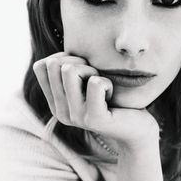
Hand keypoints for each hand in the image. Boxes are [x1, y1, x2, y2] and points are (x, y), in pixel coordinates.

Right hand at [33, 52, 158, 148]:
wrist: (138, 130)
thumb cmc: (115, 99)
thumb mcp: (87, 83)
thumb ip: (70, 70)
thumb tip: (62, 51)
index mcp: (55, 103)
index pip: (41, 66)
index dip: (64, 58)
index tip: (83, 70)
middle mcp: (60, 112)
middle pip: (54, 64)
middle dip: (79, 62)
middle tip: (96, 78)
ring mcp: (75, 117)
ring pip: (69, 70)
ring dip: (93, 71)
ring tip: (104, 87)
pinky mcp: (94, 119)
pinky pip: (95, 83)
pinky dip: (108, 83)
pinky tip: (112, 97)